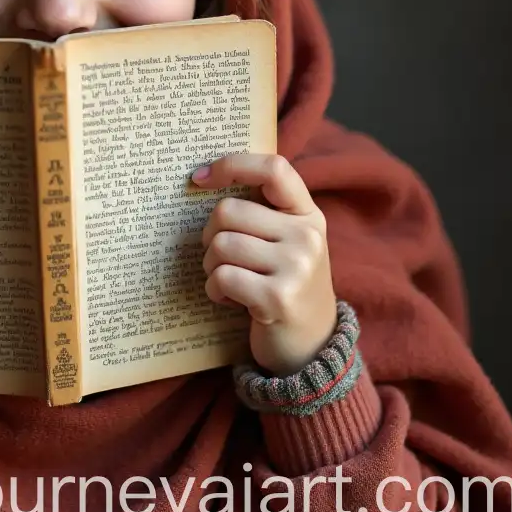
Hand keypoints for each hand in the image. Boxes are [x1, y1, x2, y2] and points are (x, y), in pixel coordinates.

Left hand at [195, 153, 336, 376]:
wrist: (312, 346)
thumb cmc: (285, 284)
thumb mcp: (288, 241)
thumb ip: (263, 210)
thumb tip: (204, 177)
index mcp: (308, 213)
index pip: (273, 168)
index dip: (232, 165)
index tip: (199, 178)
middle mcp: (307, 235)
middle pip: (229, 211)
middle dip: (211, 235)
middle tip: (222, 257)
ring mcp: (297, 266)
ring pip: (221, 244)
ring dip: (212, 266)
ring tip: (230, 280)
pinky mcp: (278, 298)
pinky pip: (222, 277)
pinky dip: (215, 290)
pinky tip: (232, 300)